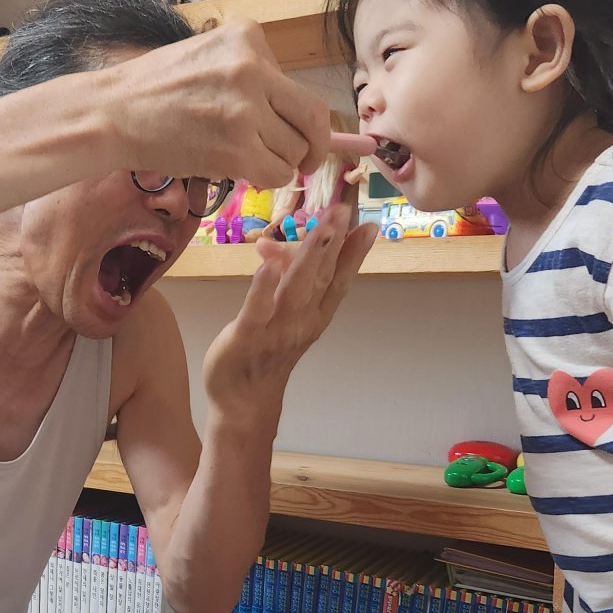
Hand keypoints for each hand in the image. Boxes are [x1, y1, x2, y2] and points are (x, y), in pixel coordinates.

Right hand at [105, 19, 331, 187]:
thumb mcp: (208, 55)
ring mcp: (245, 109)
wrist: (112, 112)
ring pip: (295, 150)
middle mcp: (253, 67)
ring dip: (279, 162)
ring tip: (248, 159)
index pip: (297, 83)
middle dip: (313, 145)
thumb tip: (296, 114)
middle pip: (311, 117)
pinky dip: (269, 179)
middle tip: (306, 161)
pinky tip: (248, 173)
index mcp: (248, 36)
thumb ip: (251, 73)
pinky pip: (277, 173)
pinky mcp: (235, 148)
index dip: (302, 116)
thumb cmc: (154, 89)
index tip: (297, 131)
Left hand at [202, 205, 376, 408]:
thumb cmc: (264, 352)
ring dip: (309, 258)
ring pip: (296, 289)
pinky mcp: (246, 336)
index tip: (368, 225)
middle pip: (321, 278)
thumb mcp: (279, 313)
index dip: (354, 253)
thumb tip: (272, 247)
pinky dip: (264, 287)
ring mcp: (276, 329)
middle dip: (333, 244)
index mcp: (314, 315)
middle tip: (344, 211)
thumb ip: (280, 281)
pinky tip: (268, 264)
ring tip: (322, 229)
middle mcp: (301, 321)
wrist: (244, 401)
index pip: (338, 280)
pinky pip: (257, 309)